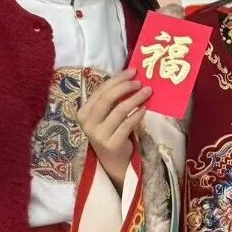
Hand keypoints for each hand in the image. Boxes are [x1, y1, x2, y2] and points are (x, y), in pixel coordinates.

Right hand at [79, 69, 151, 188]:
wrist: (113, 160)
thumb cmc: (111, 131)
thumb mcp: (106, 115)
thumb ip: (113, 99)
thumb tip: (132, 77)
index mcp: (84, 112)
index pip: (101, 90)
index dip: (117, 79)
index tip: (133, 71)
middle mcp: (88, 123)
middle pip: (108, 98)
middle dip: (126, 87)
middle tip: (140, 82)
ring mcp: (98, 135)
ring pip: (119, 110)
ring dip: (136, 99)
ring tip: (148, 92)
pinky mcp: (111, 144)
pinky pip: (127, 125)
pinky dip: (137, 115)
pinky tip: (144, 109)